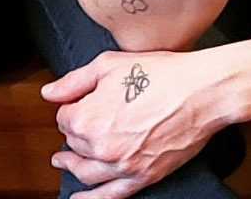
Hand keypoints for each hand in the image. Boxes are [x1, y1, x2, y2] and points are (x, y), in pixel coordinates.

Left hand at [43, 48, 231, 198]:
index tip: (78, 101)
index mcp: (87, 118)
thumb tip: (50, 92)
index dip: (71, 106)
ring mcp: (121, 165)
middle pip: (74, 144)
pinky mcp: (142, 177)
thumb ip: (73, 81)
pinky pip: (110, 195)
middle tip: (77, 124)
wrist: (200, 92)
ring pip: (85, 172)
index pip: (63, 117)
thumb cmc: (161, 74)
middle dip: (74, 132)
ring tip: (62, 162)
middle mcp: (100, 147)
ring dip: (71, 166)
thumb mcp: (109, 65)